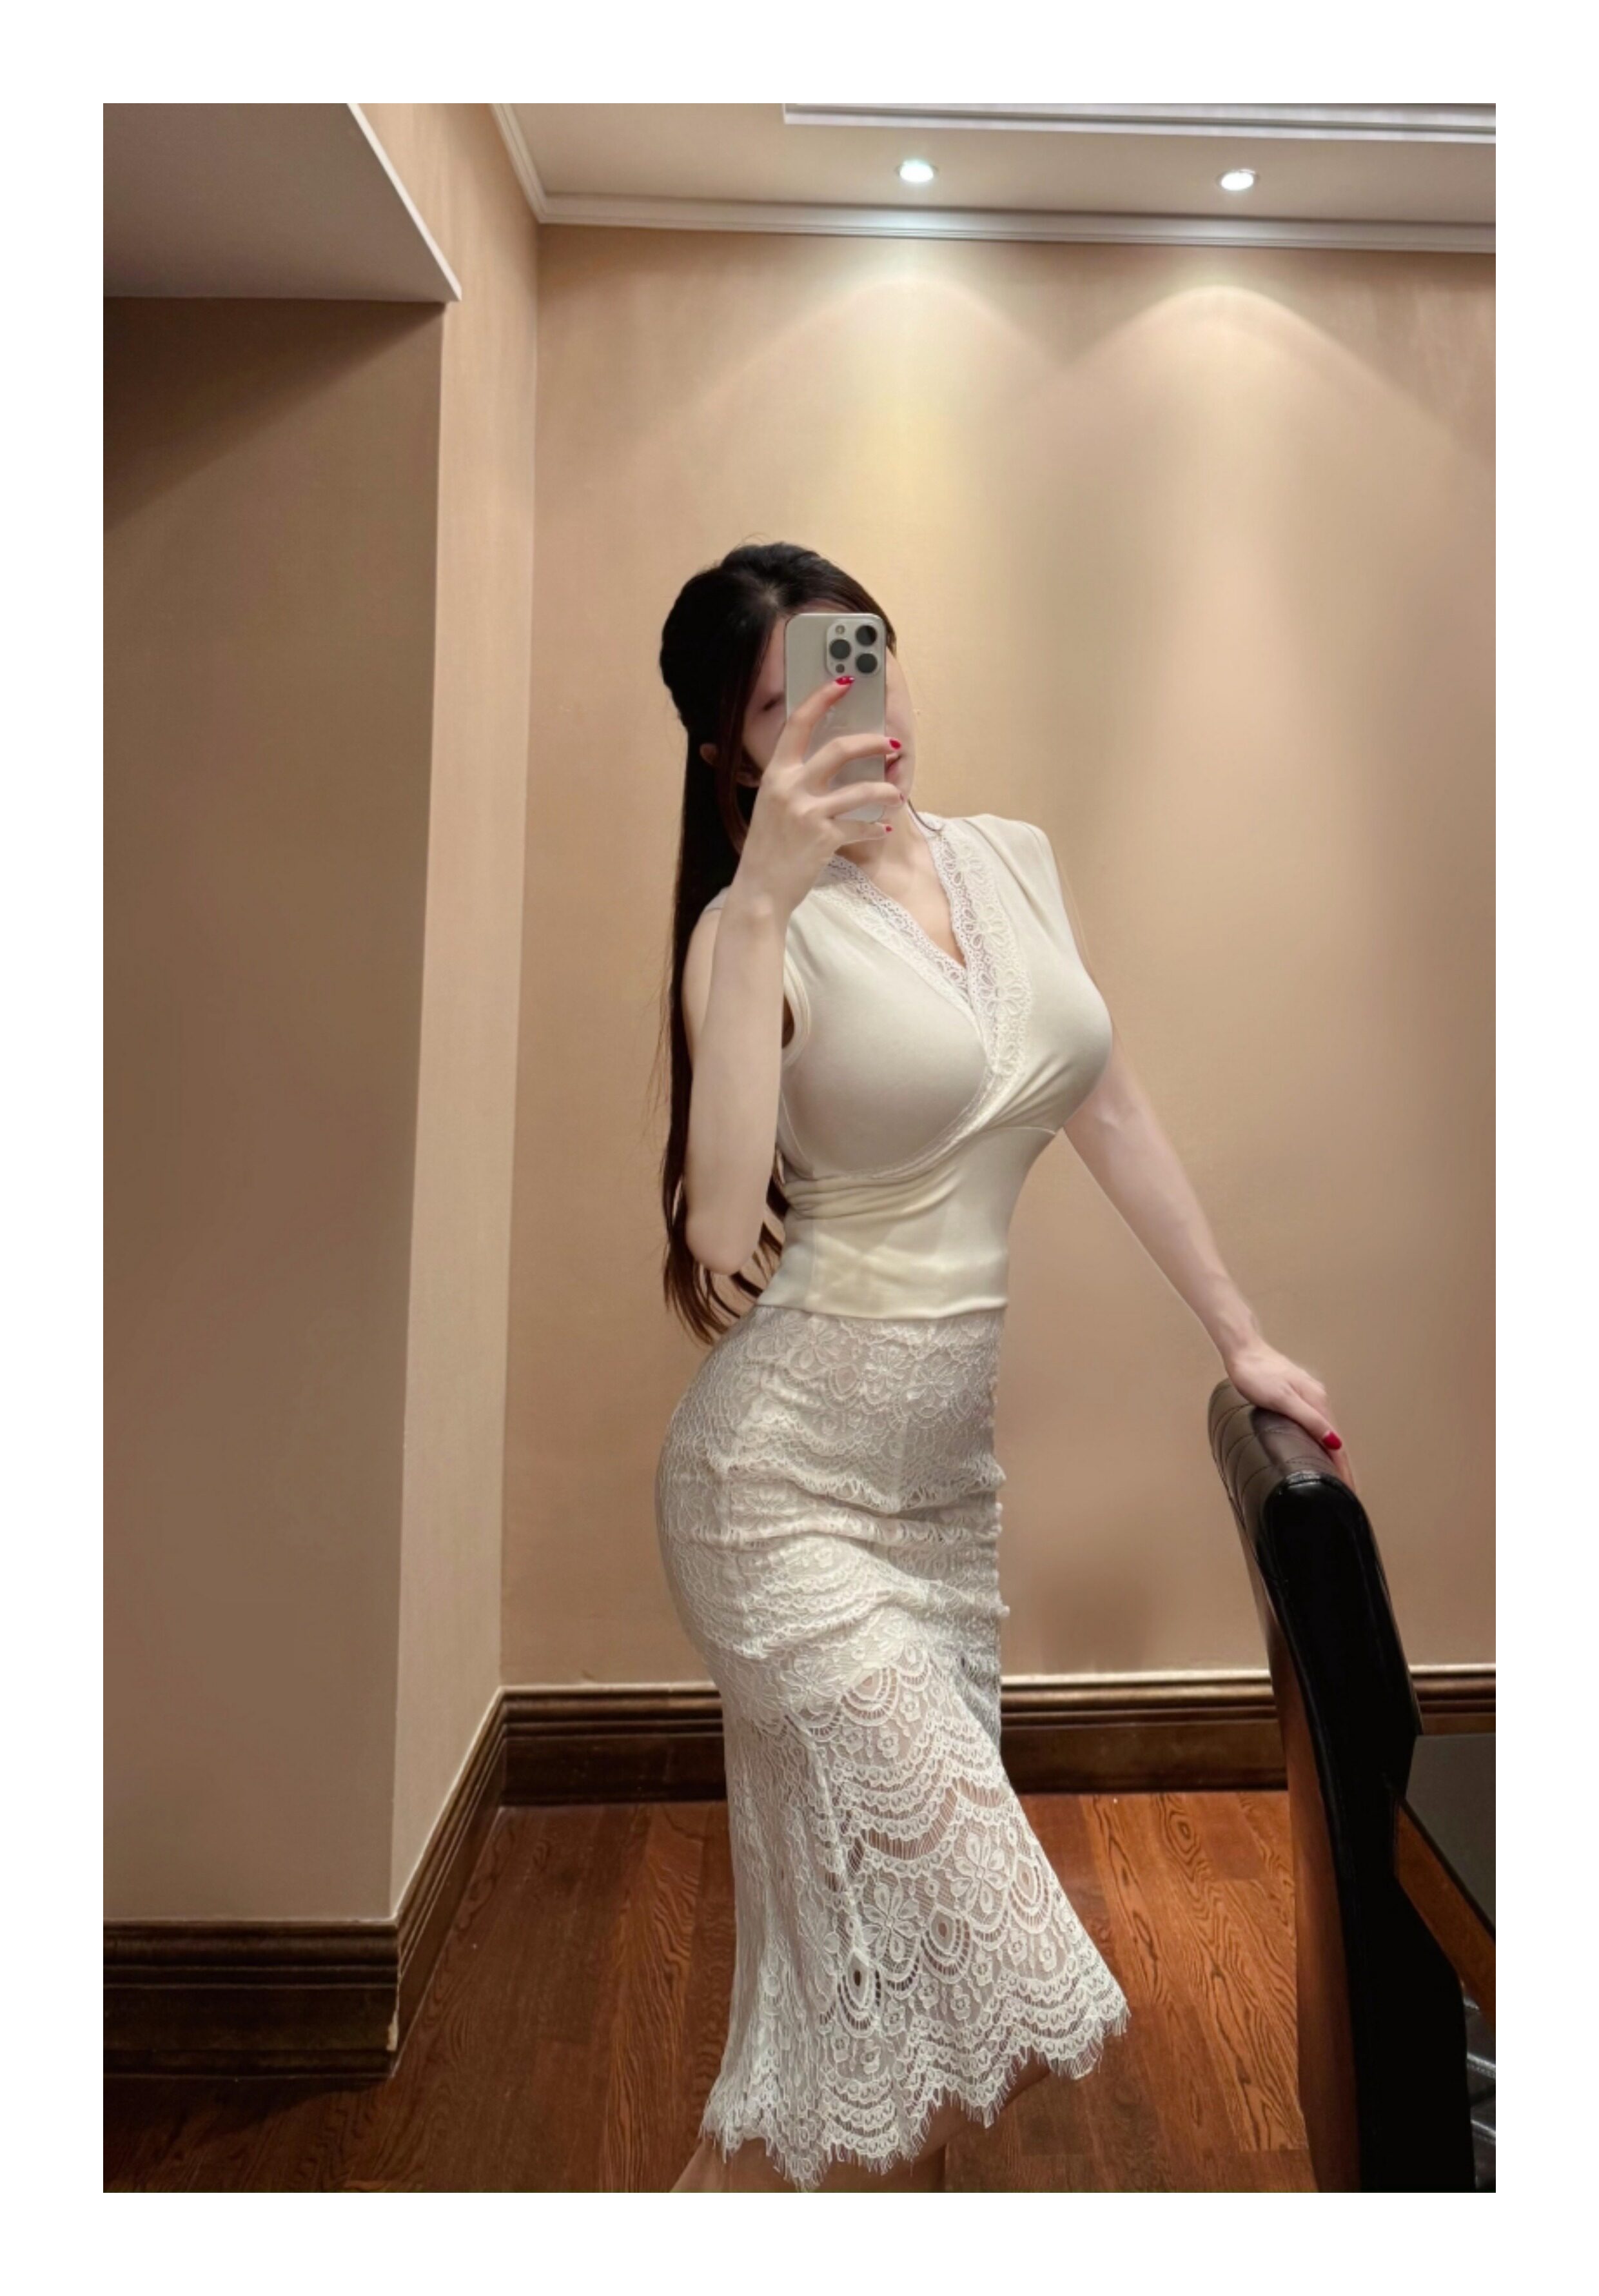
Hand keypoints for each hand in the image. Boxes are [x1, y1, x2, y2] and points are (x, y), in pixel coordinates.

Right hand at [733, 674, 904, 917]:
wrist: (759, 889)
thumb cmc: (767, 846)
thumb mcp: (772, 804)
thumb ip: (793, 780)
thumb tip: (826, 761)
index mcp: (775, 773)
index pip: (798, 723)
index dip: (823, 698)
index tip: (845, 681)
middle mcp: (789, 787)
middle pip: (838, 749)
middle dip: (872, 743)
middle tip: (892, 744)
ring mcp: (807, 813)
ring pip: (860, 791)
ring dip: (885, 791)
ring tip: (896, 793)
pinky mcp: (823, 839)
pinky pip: (861, 826)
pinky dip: (875, 828)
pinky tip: (882, 829)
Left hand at [1221, 1336, 1355, 1491]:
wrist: (1242, 1350)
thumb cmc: (1257, 1374)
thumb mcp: (1283, 1399)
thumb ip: (1309, 1421)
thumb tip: (1335, 1443)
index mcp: (1317, 1401)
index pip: (1337, 1443)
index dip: (1343, 1469)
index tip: (1350, 1490)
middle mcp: (1317, 1398)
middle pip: (1335, 1439)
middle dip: (1342, 1466)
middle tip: (1347, 1490)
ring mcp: (1308, 1395)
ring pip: (1325, 1431)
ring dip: (1332, 1454)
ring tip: (1336, 1476)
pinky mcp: (1297, 1394)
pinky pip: (1314, 1423)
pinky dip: (1320, 1440)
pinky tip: (1316, 1447)